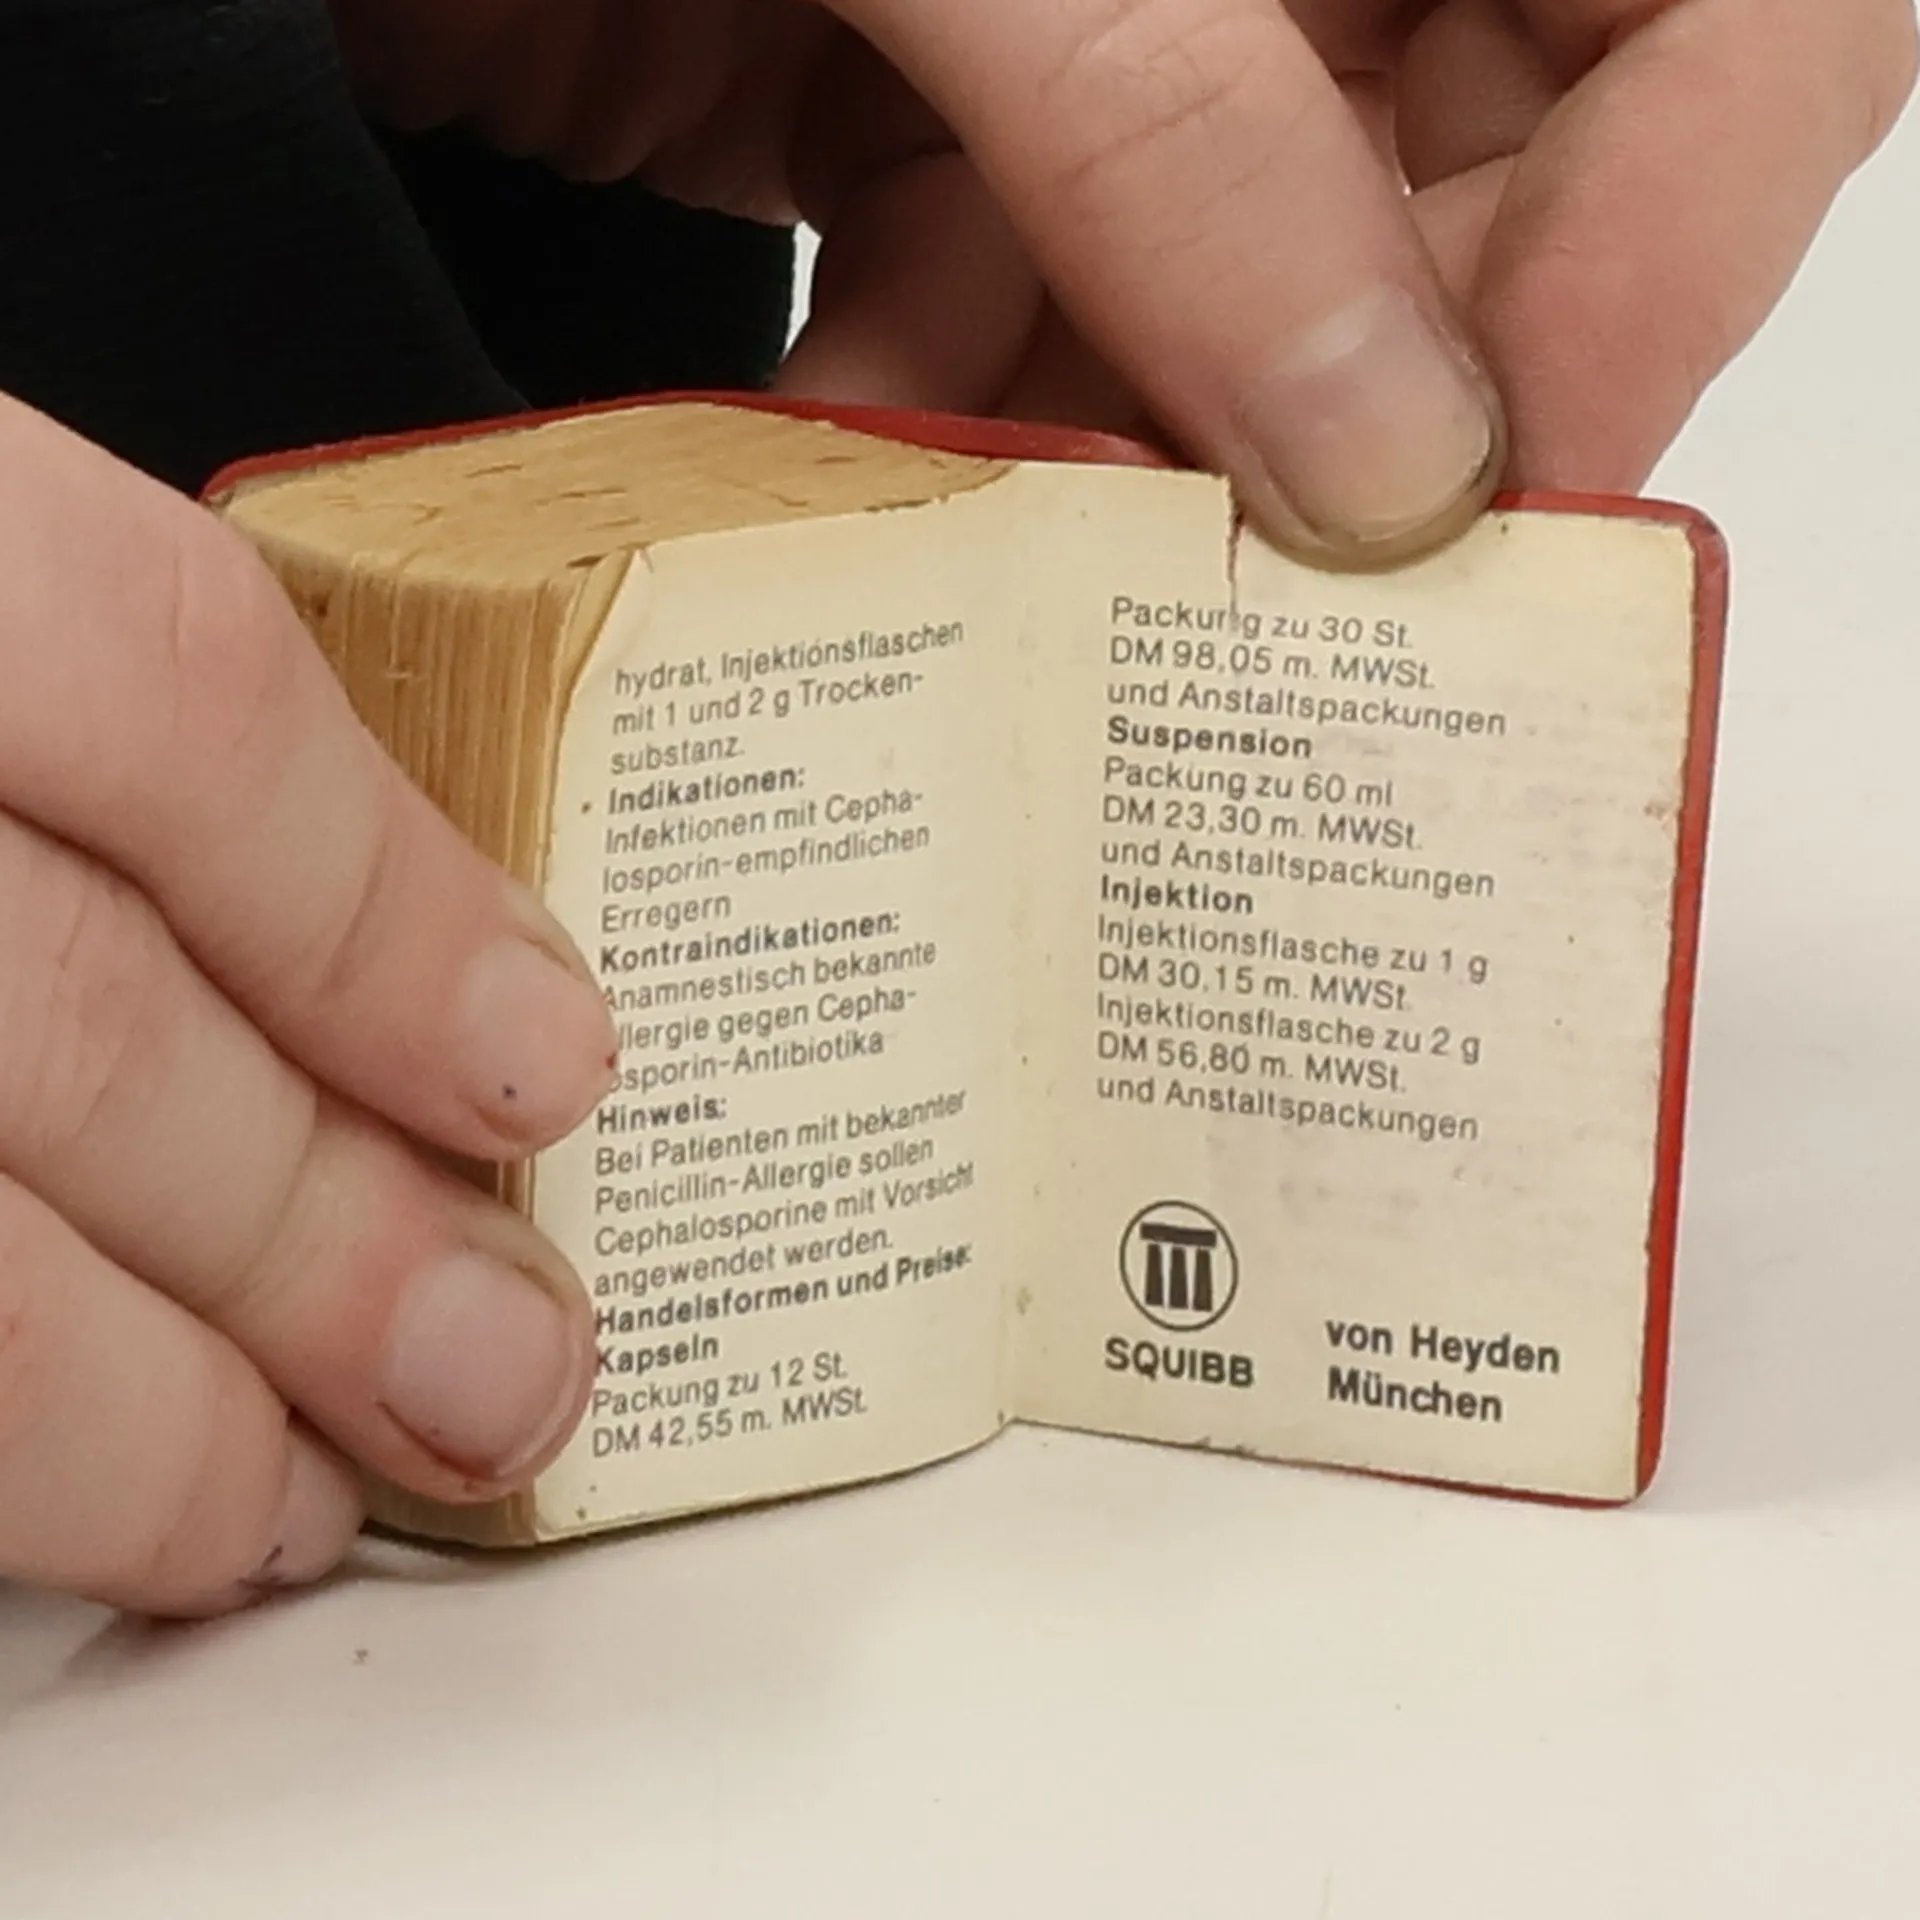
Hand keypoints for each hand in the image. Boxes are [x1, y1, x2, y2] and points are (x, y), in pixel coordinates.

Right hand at [0, 396, 614, 1615]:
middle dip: (317, 1229)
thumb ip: (77, 726)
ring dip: (138, 1421)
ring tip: (295, 1493)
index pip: (160, 683)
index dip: (384, 902)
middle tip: (499, 1363)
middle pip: (66, 1022)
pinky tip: (84, 1493)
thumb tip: (401, 959)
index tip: (541, 1062)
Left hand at [332, 0, 1914, 564]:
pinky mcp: (956, 149)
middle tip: (1266, 638)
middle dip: (1352, 444)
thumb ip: (1181, 141)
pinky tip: (858, 488)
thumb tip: (1387, 458)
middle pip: (1468, 236)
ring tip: (1035, 607)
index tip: (1521, 500)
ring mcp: (1128, 63)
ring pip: (1217, 338)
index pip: (1720, 24)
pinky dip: (938, 431)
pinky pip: (1014, 335)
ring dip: (1111, 479)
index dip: (1672, 259)